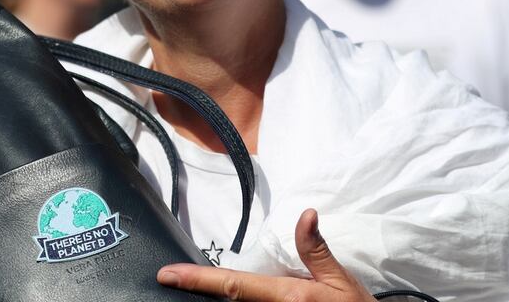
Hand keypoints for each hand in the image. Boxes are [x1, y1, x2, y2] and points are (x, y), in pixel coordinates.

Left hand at [157, 209, 374, 300]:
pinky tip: (225, 294)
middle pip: (229, 300)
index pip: (233, 285)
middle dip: (202, 288)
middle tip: (174, 276)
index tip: (168, 275)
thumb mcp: (340, 279)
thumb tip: (305, 215)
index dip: (198, 279)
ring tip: (198, 283)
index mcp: (286, 296)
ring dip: (220, 296)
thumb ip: (316, 250)